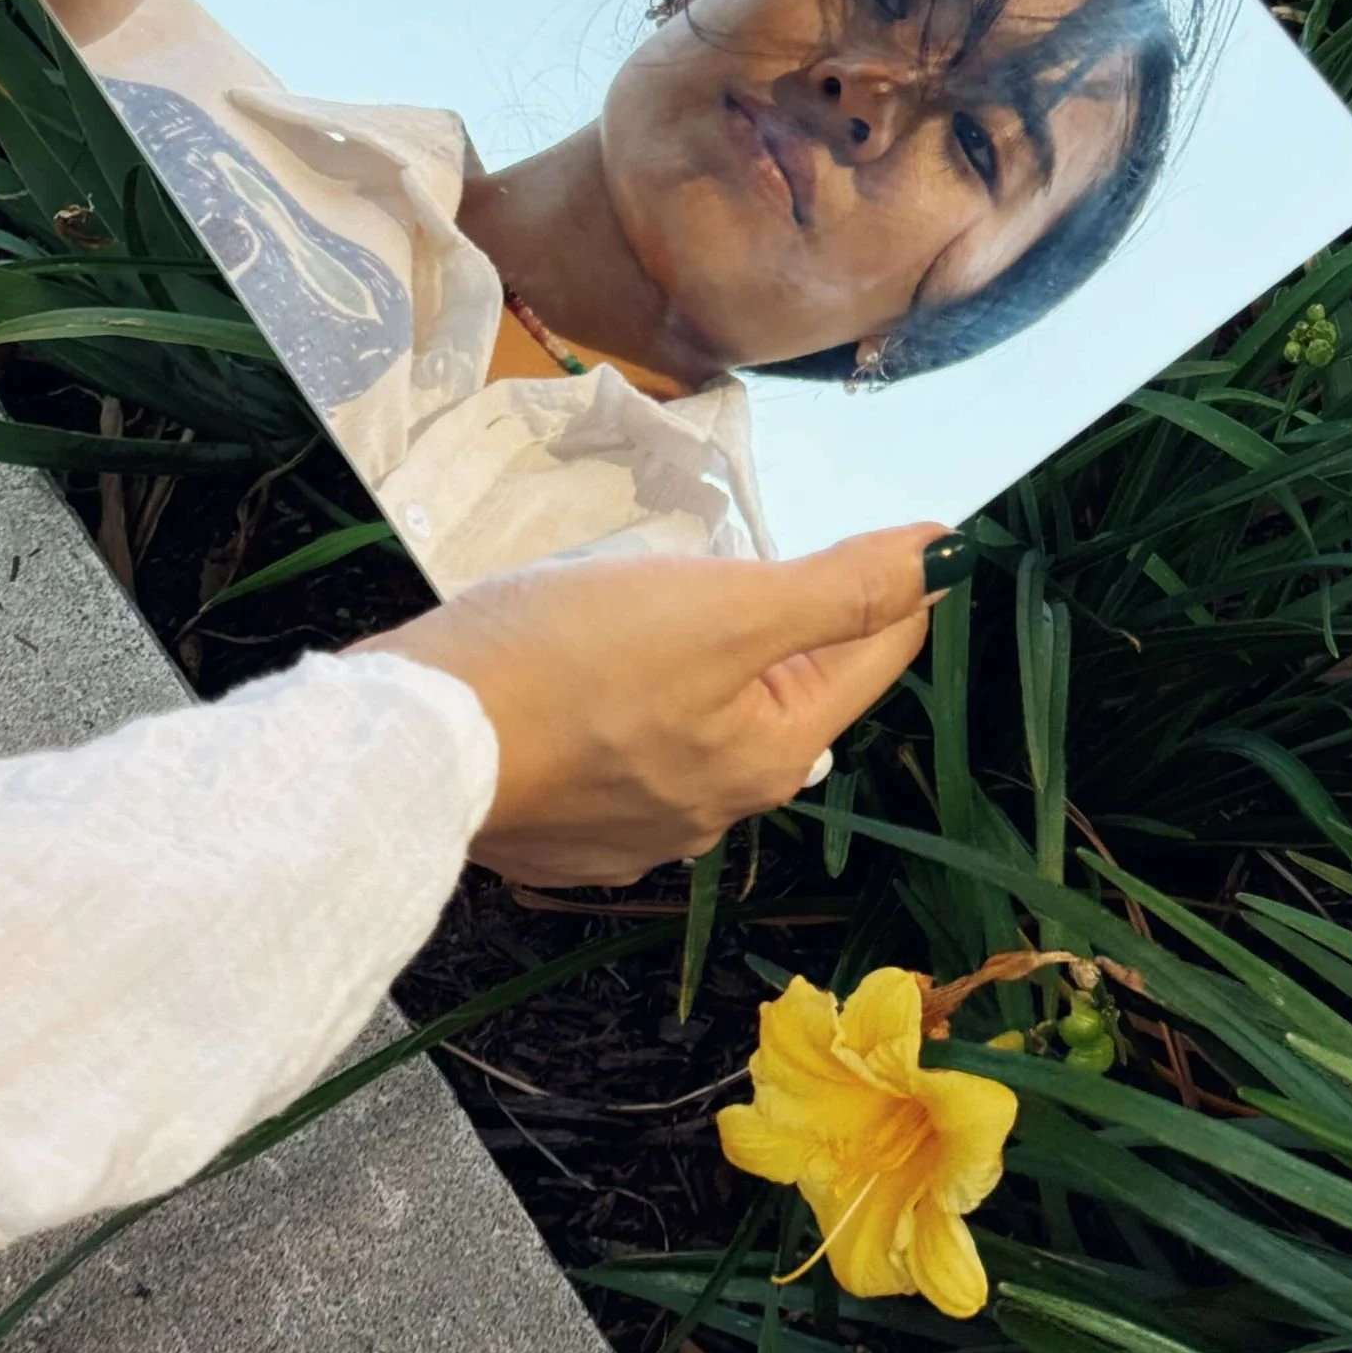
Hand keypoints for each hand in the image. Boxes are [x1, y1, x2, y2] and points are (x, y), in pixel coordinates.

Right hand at [349, 526, 949, 886]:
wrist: (409, 745)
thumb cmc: (566, 662)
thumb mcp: (720, 607)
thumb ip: (836, 587)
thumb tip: (943, 555)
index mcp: (774, 756)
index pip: (875, 650)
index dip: (896, 577)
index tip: (908, 524)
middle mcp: (721, 807)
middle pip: (797, 689)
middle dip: (801, 621)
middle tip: (791, 551)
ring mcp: (640, 828)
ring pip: (714, 721)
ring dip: (716, 665)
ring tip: (690, 608)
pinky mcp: (567, 827)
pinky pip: (636, 751)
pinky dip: (641, 704)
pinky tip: (605, 672)